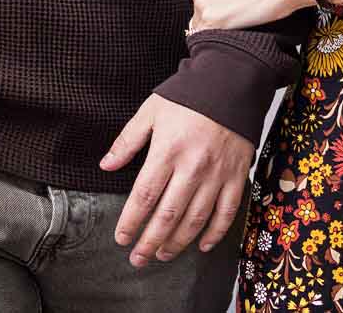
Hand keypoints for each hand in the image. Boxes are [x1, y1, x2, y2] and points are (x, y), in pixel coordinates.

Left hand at [100, 95, 253, 264]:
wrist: (232, 83)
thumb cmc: (189, 96)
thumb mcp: (151, 111)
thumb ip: (127, 140)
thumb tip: (106, 164)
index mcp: (167, 151)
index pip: (145, 196)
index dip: (131, 221)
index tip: (121, 238)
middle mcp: (192, 167)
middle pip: (168, 215)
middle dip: (150, 241)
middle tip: (138, 259)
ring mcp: (217, 174)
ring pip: (195, 219)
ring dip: (177, 242)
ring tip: (162, 255)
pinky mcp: (236, 176)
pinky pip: (226, 212)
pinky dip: (215, 233)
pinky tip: (203, 245)